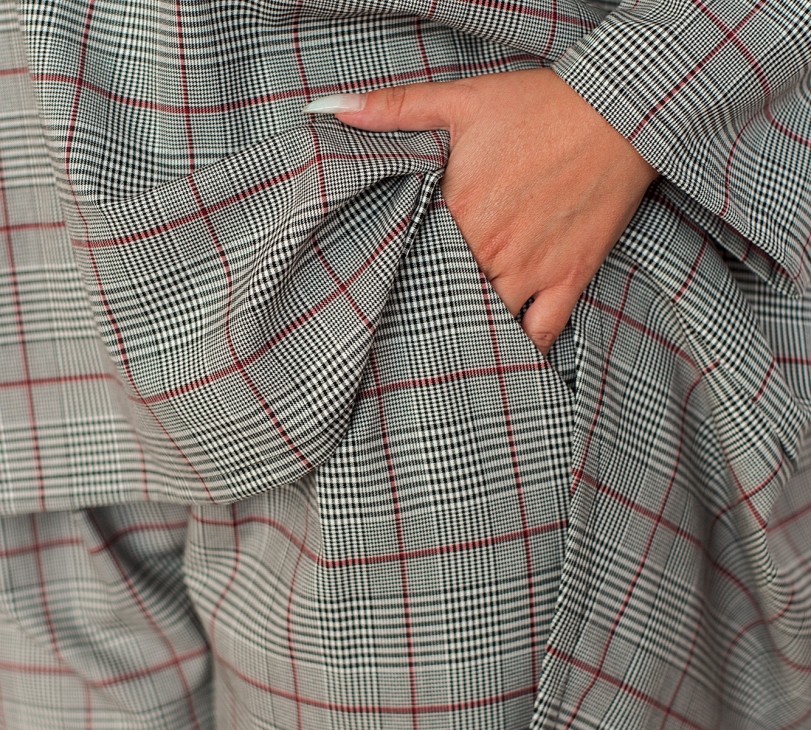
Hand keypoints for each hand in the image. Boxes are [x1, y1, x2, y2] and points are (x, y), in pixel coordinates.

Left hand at [306, 69, 658, 353]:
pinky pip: (541, 334)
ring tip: (451, 347)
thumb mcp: (462, 99)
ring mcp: (530, 271)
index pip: (412, 260)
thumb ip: (395, 109)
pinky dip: (525, 349)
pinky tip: (507, 354)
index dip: (399, 276)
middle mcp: (489, 249)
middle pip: (446, 298)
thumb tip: (331, 108)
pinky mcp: (568, 280)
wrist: (619, 113)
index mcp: (457, 212)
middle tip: (411, 329)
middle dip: (430, 310)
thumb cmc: (541, 106)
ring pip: (488, 322)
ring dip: (471, 331)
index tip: (385, 288)